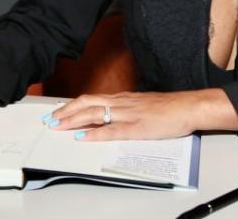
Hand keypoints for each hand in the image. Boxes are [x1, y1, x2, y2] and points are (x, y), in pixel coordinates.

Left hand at [45, 90, 231, 141]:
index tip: (56, 112)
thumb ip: (124, 110)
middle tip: (49, 120)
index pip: (90, 99)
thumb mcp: (141, 105)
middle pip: (87, 103)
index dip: (71, 106)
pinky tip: (83, 138)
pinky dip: (95, 134)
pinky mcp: (137, 127)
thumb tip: (108, 117)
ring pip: (95, 114)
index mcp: (122, 98)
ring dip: (73, 121)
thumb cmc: (168, 108)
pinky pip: (112, 130)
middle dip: (66, 112)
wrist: (188, 106)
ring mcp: (128, 114)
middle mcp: (122, 103)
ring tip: (58, 127)